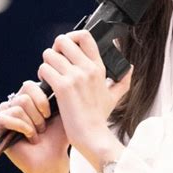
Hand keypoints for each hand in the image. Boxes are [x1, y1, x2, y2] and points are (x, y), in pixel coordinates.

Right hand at [0, 80, 69, 172]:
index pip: (29, 85)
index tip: (50, 113)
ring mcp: (3, 117)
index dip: (42, 99)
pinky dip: (21, 127)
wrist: (52, 158)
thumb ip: (56, 92)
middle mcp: (13, 105)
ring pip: (17, 107)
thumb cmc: (58, 136)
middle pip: (23, 96)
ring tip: (36, 133)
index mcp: (27, 98)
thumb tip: (53, 77)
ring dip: (32, 123)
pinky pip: (3, 118)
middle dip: (38, 114)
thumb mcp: (61, 110)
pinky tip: (28, 136)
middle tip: (43, 127)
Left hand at [38, 30, 131, 167]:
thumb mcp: (114, 96)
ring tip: (49, 75)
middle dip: (54, 50)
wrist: (93, 136)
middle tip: (54, 63)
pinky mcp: (63, 88)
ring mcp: (75, 77)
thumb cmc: (99, 118)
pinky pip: (45, 70)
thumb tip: (130, 68)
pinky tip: (46, 86)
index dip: (71, 36)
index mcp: (98, 67)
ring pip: (49, 54)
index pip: (85, 36)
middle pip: (63, 40)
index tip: (67, 48)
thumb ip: (123, 80)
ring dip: (46, 63)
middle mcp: (87, 68)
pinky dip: (41, 76)